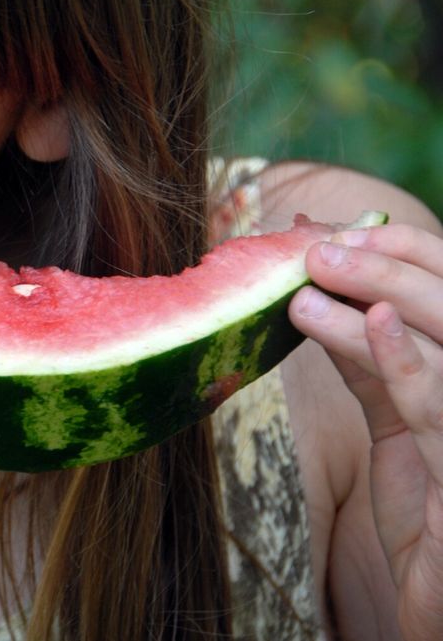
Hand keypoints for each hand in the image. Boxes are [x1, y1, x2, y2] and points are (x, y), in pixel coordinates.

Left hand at [289, 223, 442, 640]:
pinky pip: (441, 412)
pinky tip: (370, 321)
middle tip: (315, 249)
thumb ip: (369, 360)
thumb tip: (319, 288)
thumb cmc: (430, 508)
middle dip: (388, 263)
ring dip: (378, 298)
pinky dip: (408, 361)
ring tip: (310, 280)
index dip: (408, 249)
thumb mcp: (398, 421)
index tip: (337, 231)